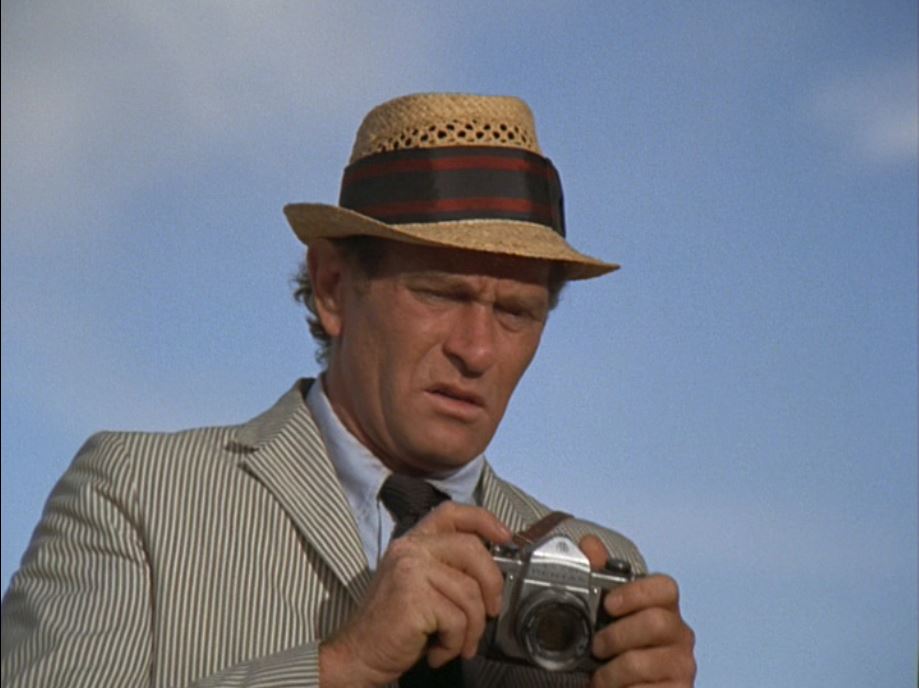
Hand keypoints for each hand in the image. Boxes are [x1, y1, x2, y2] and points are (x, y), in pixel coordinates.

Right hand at [320, 503, 511, 687]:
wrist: (359, 654)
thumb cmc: (395, 625)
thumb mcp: (420, 585)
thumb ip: (448, 568)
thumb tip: (494, 570)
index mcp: (413, 542)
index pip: (452, 513)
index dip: (483, 519)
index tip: (505, 537)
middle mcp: (410, 549)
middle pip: (472, 550)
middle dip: (493, 584)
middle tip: (492, 611)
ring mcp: (410, 571)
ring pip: (470, 592)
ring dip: (473, 628)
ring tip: (459, 644)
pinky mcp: (413, 598)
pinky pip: (457, 620)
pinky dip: (456, 643)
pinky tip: (439, 652)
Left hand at [580, 536, 696, 687]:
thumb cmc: (615, 652)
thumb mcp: (602, 617)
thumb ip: (597, 576)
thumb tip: (589, 543)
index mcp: (663, 609)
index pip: (666, 587)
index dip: (637, 592)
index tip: (609, 604)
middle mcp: (679, 636)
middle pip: (656, 623)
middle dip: (617, 636)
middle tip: (597, 647)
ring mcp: (682, 666)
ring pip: (643, 662)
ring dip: (611, 672)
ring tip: (600, 677)